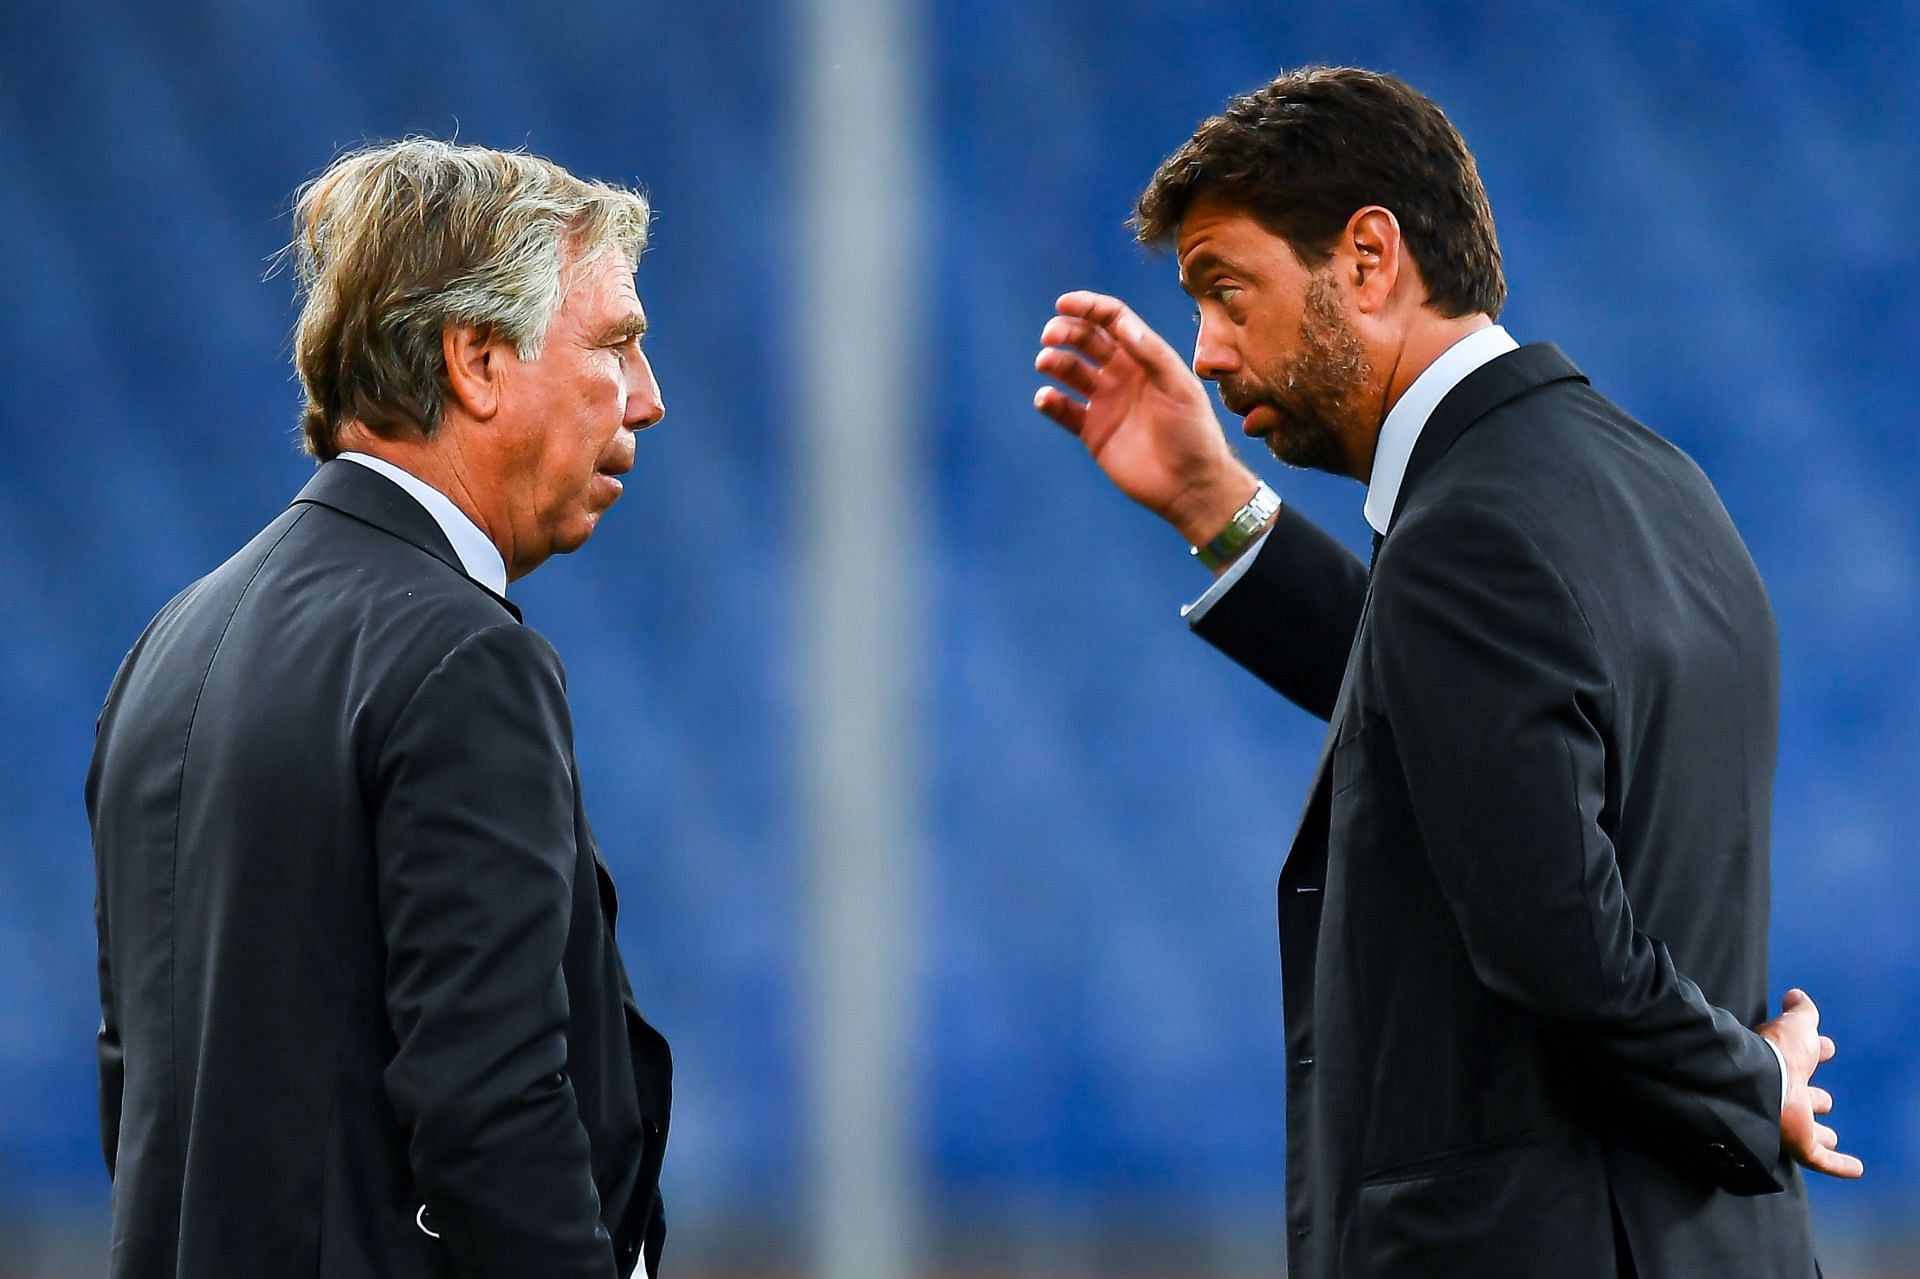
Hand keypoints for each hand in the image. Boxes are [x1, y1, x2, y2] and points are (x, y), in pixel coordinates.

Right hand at [1033, 290, 1257, 548]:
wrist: (1190, 486)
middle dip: (1066, 331)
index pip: (1113, 321)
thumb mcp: (1179, 387)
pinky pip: (1064, 410)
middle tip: (1050, 335)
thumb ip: (1151, 354)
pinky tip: (1045, 398)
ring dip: (1055, 362)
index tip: (1064, 303)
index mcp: (1145, 357)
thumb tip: (1120, 324)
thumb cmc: (1194, 433)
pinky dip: (1050, 401)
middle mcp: (1123, 374)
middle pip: (1086, 340)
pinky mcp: (1092, 431)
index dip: (1089, 307)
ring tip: (1045, 362)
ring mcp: (1105, 402)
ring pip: (1070, 371)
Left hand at [1756, 988, 1862, 1177]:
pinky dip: (1840, 1165)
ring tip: (1831, 1137)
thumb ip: (1800, 1011)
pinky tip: (1857, 1169)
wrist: (1762, 1082)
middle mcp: (1784, 1095)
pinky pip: (1822, 1160)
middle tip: (1825, 1100)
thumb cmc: (1779, 1051)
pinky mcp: (1800, 1146)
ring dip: (1820, 1135)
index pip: (1800, 1059)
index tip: (1828, 1049)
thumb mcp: (1796, 1026)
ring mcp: (1791, 1123)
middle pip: (1801, 1099)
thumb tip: (1796, 994)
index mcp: (1782, 1063)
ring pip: (1807, 1131)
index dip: (1815, 1054)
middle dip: (1813, 1098)